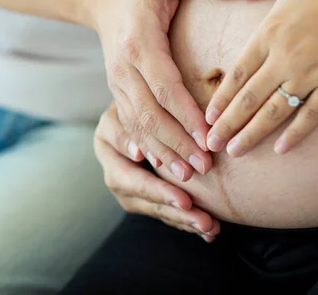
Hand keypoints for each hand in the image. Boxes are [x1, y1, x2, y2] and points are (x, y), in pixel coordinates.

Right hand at [90, 0, 234, 180]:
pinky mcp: (118, 89)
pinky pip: (131, 124)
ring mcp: (117, 82)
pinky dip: (147, 147)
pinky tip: (162, 167)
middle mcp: (123, 68)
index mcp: (138, 43)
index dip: (186, 115)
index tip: (209, 139)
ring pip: (138, 126)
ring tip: (187, 179)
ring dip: (162, 153)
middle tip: (203, 170)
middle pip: (150, 115)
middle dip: (176, 145)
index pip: (164, 87)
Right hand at [96, 103, 219, 241]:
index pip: (129, 167)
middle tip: (199, 216)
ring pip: (149, 205)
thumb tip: (140, 153)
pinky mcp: (139, 190)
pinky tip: (208, 230)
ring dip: (180, 218)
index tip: (183, 198)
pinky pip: (161, 208)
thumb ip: (149, 114)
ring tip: (209, 226)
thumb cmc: (154, 86)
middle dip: (170, 206)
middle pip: (137, 192)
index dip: (156, 186)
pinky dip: (183, 219)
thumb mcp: (150, 91)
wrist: (150, 91)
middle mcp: (111, 161)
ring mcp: (124, 178)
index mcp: (108, 137)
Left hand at [205, 0, 317, 155]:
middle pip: (248, 99)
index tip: (207, 116)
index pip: (237, 73)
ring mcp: (311, 74)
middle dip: (227, 124)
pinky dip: (296, 134)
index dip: (220, 97)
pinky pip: (312, 115)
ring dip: (252, 134)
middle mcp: (285, 58)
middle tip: (211, 144)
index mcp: (270, 32)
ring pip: (274, 112)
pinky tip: (281, 149)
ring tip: (235, 151)